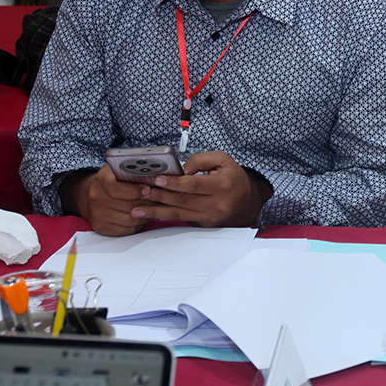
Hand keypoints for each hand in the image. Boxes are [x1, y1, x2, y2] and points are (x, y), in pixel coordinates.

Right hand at [63, 165, 149, 236]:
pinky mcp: (101, 228)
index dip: (135, 191)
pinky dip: (138, 224)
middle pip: (128, 206)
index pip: (117, 189)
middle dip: (146, 203)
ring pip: (130, 220)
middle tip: (156, 199)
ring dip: (144, 215)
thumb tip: (154, 175)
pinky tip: (141, 216)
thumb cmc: (112, 179)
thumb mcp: (120, 169)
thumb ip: (134, 171)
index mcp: (102, 180)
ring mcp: (97, 214)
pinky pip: (127, 230)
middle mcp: (96, 198)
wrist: (91, 193)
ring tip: (150, 207)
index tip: (148, 189)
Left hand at [132, 151, 272, 227]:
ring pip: (178, 214)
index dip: (174, 183)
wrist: (248, 202)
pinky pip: (181, 220)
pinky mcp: (204, 225)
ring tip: (137, 210)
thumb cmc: (233, 178)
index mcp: (222, 186)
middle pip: (182, 200)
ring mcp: (209, 217)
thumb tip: (180, 169)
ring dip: (156, 211)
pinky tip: (151, 215)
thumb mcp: (222, 160)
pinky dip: (165, 216)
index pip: (194, 184)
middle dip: (159, 196)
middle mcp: (216, 204)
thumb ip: (200, 160)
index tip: (157, 179)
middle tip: (141, 191)